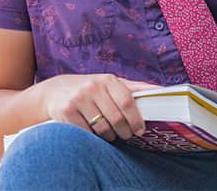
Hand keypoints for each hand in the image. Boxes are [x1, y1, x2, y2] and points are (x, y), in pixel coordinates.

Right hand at [39, 74, 158, 141]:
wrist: (55, 91)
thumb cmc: (91, 89)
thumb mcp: (110, 84)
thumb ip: (133, 88)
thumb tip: (162, 90)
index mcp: (108, 80)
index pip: (127, 101)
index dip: (136, 118)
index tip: (141, 130)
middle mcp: (93, 88)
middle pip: (116, 118)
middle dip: (125, 131)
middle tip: (127, 136)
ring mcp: (78, 99)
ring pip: (102, 128)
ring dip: (110, 136)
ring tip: (111, 134)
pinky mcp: (66, 112)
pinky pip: (86, 132)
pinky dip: (93, 137)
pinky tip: (95, 133)